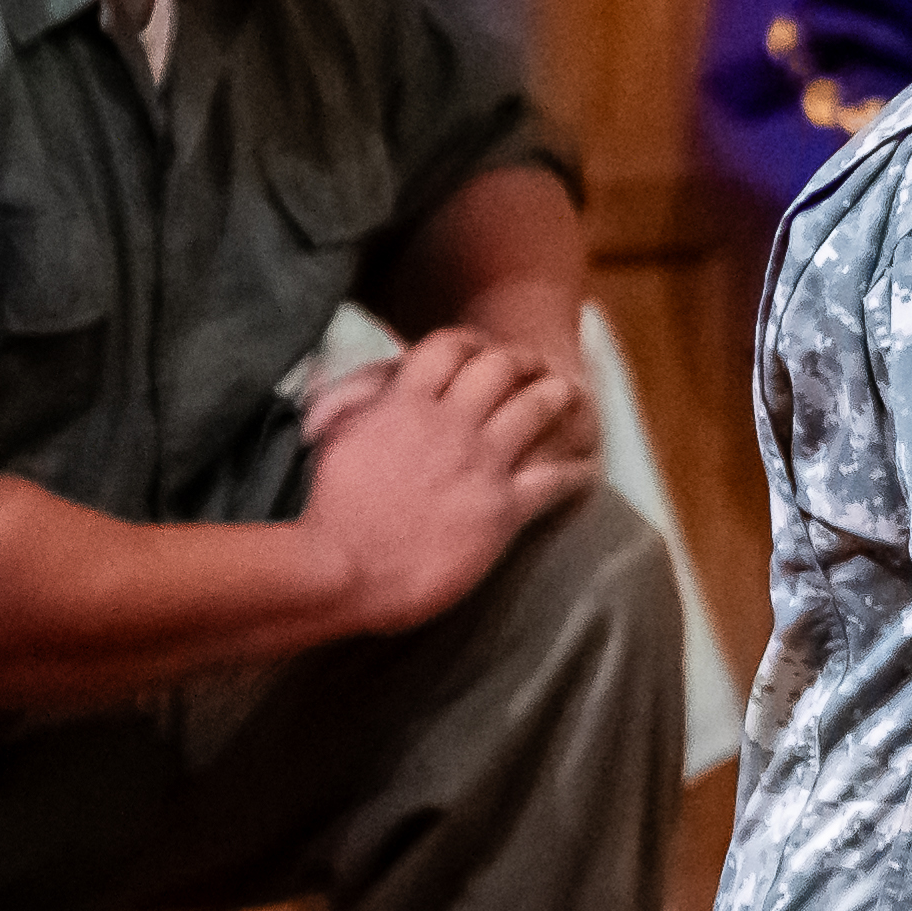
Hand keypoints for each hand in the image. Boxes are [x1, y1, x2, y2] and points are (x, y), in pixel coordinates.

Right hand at [294, 328, 596, 630]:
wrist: (339, 569)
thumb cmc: (325, 514)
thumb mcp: (331, 442)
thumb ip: (344, 409)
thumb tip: (331, 394)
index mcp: (404, 403)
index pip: (447, 347)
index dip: (470, 341)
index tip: (480, 346)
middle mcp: (448, 423)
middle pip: (499, 369)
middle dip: (519, 362)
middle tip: (533, 366)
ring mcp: (479, 464)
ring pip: (535, 410)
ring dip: (556, 398)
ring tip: (570, 396)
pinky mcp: (500, 509)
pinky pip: (553, 480)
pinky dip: (575, 472)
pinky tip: (586, 470)